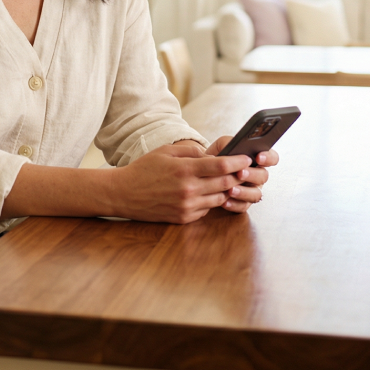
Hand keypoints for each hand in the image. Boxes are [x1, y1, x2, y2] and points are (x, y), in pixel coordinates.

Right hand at [108, 142, 257, 222]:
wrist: (123, 194)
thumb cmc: (143, 169)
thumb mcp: (165, 151)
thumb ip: (191, 151)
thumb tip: (213, 155)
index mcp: (185, 170)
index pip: (222, 166)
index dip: (238, 161)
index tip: (246, 158)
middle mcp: (188, 189)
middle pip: (225, 183)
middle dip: (236, 176)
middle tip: (242, 170)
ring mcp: (186, 206)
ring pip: (219, 199)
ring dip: (224, 190)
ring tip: (225, 182)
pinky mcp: (183, 218)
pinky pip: (206, 210)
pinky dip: (209, 201)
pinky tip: (204, 194)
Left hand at [204, 135, 279, 206]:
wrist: (204, 172)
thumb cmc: (216, 157)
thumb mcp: (221, 146)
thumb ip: (228, 143)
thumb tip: (231, 147)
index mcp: (257, 159)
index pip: (272, 158)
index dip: (268, 158)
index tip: (258, 157)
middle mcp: (257, 175)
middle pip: (263, 176)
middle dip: (252, 174)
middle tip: (240, 173)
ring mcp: (252, 190)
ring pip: (256, 194)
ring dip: (244, 192)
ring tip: (230, 190)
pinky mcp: (243, 203)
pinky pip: (243, 206)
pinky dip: (234, 204)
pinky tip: (224, 201)